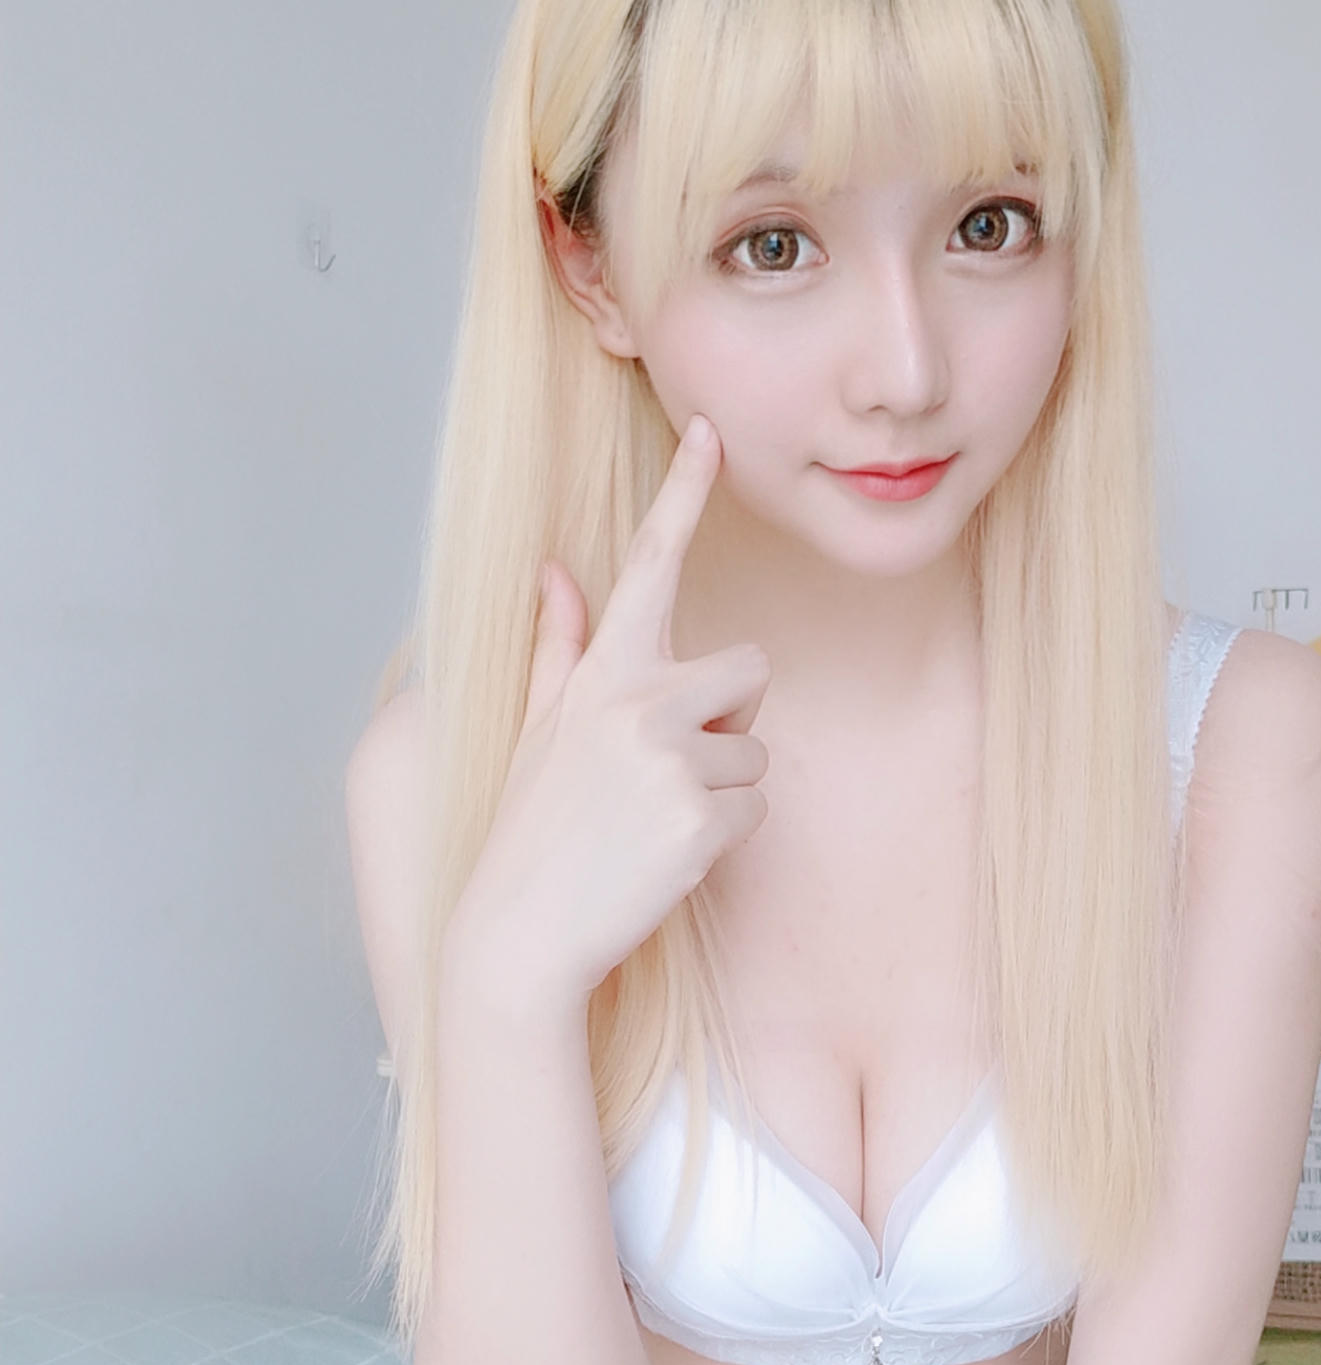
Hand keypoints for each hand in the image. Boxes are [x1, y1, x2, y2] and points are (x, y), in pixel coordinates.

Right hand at [444, 415, 771, 1005]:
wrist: (520, 932)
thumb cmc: (531, 829)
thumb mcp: (536, 729)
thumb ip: (559, 649)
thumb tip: (555, 571)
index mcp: (598, 672)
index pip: (651, 566)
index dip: (683, 493)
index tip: (708, 431)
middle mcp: (636, 699)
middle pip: (751, 669)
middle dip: (732, 717)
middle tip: (669, 770)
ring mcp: (669, 757)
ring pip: (756, 750)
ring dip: (723, 789)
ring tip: (653, 823)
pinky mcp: (700, 817)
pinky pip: (756, 809)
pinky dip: (724, 839)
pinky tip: (666, 858)